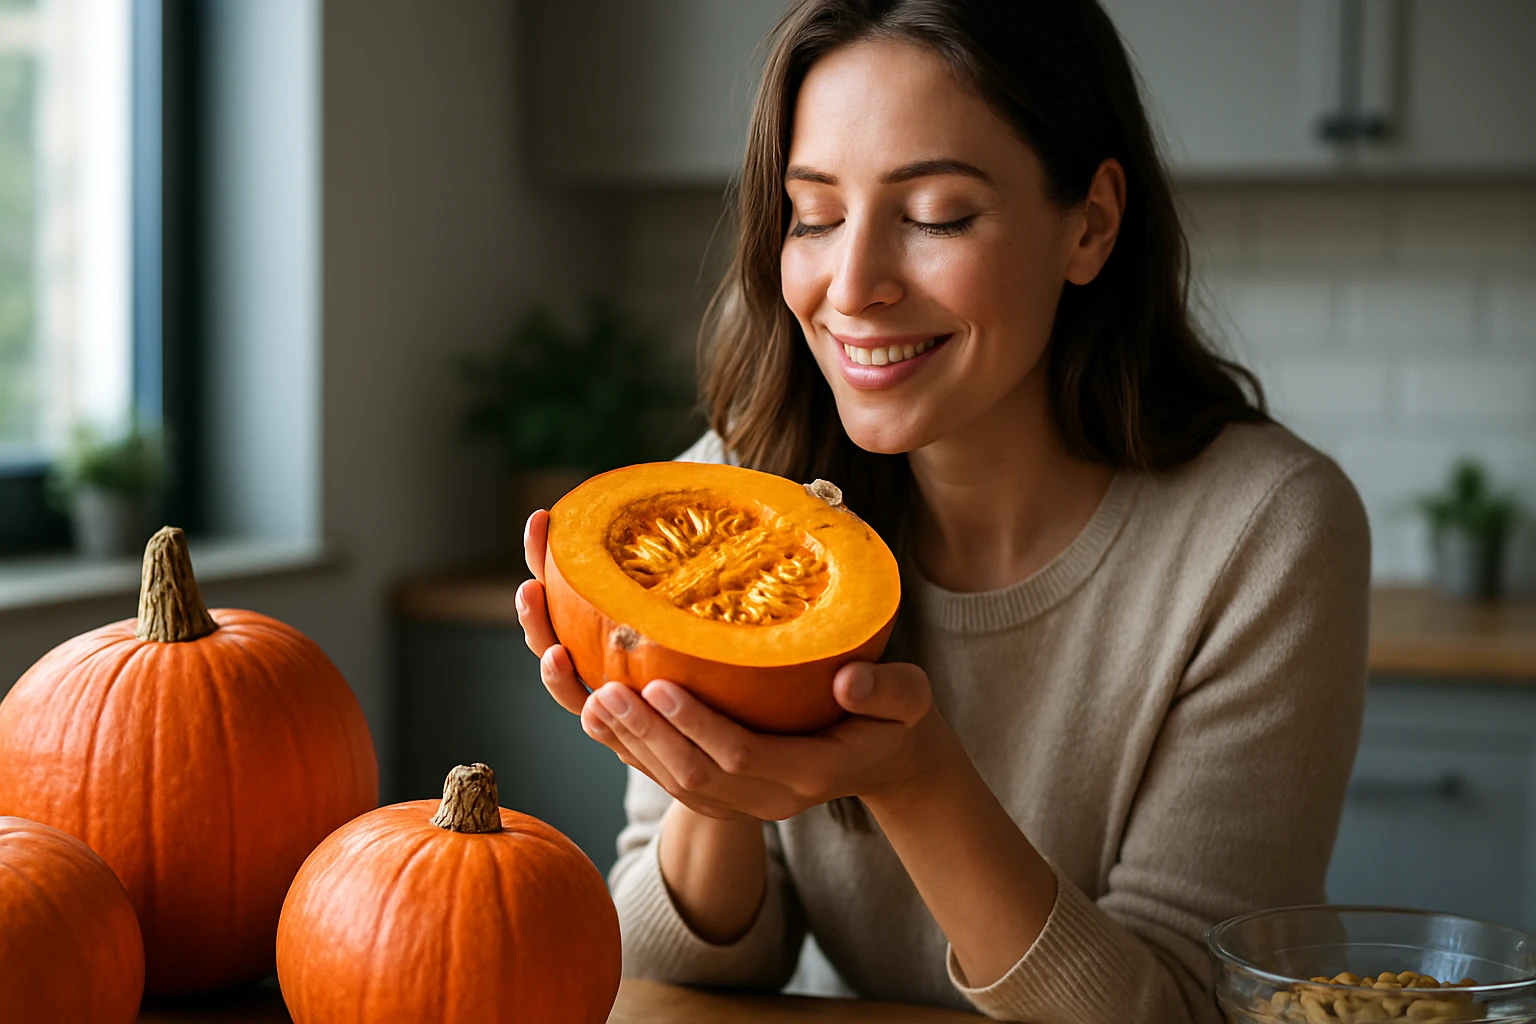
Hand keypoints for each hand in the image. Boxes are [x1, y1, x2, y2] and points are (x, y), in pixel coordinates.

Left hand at [516, 508, 945, 820]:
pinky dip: (626, 747)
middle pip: (690, 775)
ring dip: (623, 743)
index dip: (696, 724)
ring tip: (585, 694)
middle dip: (643, 734)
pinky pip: (663, 776)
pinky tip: (591, 708)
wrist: (884, 760)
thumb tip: (850, 680)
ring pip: (668, 781)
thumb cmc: (893, 718)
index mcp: (807, 773)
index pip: (740, 755)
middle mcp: (764, 797)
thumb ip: (889, 692)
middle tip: (603, 690)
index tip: (659, 684)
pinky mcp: (718, 792)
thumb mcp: (910, 701)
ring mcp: (737, 801)